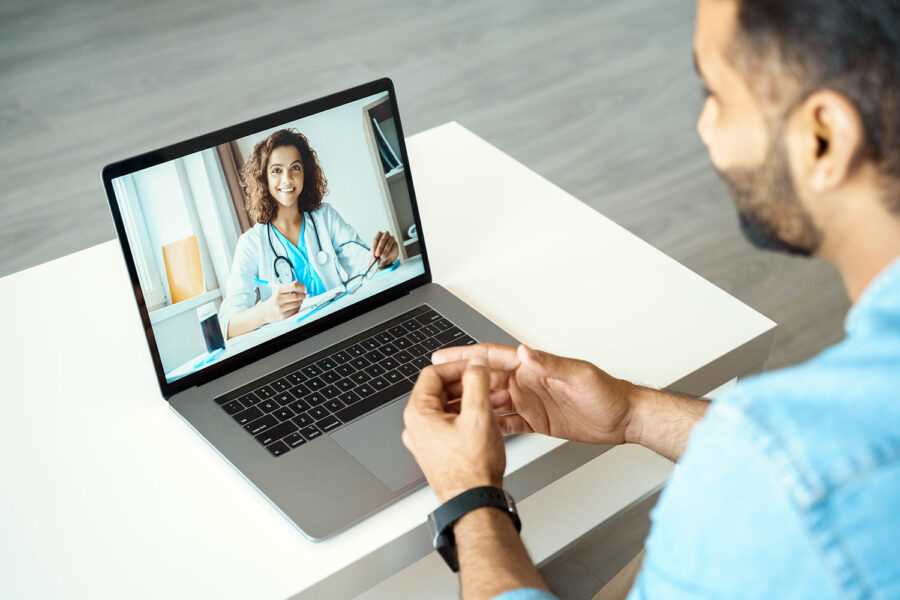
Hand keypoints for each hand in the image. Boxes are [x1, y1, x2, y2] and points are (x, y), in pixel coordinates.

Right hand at [262, 281, 305, 322]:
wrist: (264, 312)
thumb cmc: (274, 301)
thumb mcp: (279, 291)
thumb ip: (289, 288)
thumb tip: (301, 286)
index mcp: (279, 290)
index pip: (293, 286)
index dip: (301, 287)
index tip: (304, 288)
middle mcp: (279, 299)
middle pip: (296, 296)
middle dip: (303, 295)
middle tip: (304, 295)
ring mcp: (280, 308)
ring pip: (297, 304)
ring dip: (300, 302)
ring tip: (300, 300)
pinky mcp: (283, 315)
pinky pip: (295, 311)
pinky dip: (297, 308)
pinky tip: (295, 306)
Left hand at [372, 231, 398, 265]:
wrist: (387, 256)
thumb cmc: (380, 251)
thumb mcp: (375, 252)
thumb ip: (374, 254)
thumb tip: (374, 257)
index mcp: (379, 235)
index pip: (376, 239)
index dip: (374, 246)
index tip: (373, 253)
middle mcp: (385, 235)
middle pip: (382, 240)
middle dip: (379, 248)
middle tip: (377, 254)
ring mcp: (391, 239)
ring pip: (388, 244)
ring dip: (385, 251)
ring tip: (382, 257)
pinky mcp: (395, 244)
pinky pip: (393, 247)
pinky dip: (389, 252)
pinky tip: (387, 256)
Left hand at [402, 361, 505, 502]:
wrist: (474, 502)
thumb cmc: (473, 469)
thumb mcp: (479, 415)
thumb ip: (476, 383)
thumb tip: (475, 366)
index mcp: (419, 414)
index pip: (433, 374)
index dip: (458, 366)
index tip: (476, 367)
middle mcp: (417, 427)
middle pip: (440, 390)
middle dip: (468, 383)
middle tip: (489, 381)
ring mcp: (426, 441)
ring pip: (448, 407)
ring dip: (471, 399)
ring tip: (495, 399)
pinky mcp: (438, 451)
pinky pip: (451, 424)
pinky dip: (468, 415)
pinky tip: (489, 417)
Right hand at [433, 343, 633, 444]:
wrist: (624, 418)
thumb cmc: (608, 394)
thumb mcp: (579, 376)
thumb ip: (550, 364)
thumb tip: (524, 352)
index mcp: (533, 367)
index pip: (493, 358)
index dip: (466, 356)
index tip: (443, 356)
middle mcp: (527, 382)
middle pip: (485, 380)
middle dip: (459, 381)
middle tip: (434, 387)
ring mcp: (529, 401)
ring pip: (490, 401)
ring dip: (469, 403)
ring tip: (445, 409)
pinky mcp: (535, 420)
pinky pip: (505, 422)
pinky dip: (489, 424)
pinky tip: (473, 429)